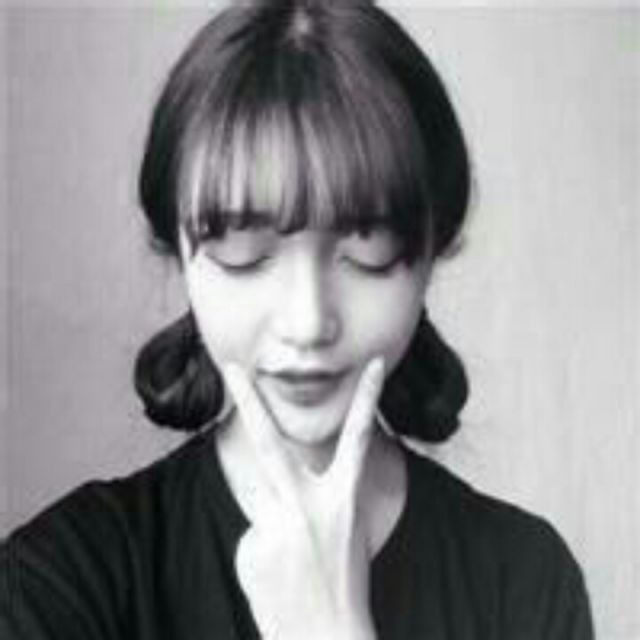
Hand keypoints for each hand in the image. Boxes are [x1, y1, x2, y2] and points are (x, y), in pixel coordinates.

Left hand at [221, 358, 384, 639]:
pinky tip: (278, 578)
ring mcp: (277, 525)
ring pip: (262, 501)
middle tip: (231, 365)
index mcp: (343, 499)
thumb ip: (312, 497)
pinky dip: (264, 551)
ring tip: (294, 565)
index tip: (375, 363)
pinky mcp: (251, 547)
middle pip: (271, 442)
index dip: (369, 397)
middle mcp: (309, 505)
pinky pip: (254, 533)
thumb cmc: (341, 581)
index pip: (360, 437)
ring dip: (276, 526)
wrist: (327, 639)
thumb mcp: (344, 529)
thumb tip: (270, 488)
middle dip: (251, 399)